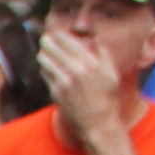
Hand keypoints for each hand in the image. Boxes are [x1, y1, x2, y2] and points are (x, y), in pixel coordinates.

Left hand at [39, 24, 128, 147]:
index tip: (56, 32)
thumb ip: (103, 54)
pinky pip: (45, 75)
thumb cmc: (107, 97)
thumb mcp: (111, 73)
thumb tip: (94, 40)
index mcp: (90, 62)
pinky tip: (46, 67)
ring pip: (46, 61)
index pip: (69, 41)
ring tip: (43, 51)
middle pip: (53, 48)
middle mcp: (75, 70)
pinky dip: (45, 69)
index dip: (60, 35)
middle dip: (47, 41)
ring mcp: (63, 81)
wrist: (98, 123)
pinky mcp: (55, 92)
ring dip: (44, 54)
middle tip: (45, 38)